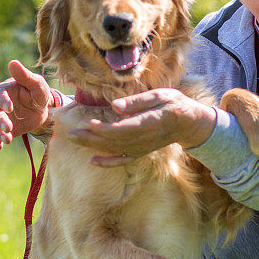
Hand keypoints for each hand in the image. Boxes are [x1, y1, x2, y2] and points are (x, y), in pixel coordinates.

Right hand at [0, 60, 54, 149]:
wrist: (44, 109)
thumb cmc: (40, 92)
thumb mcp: (37, 84)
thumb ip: (25, 76)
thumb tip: (13, 62)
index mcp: (6, 89)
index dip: (2, 101)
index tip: (9, 108)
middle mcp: (0, 103)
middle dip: (0, 120)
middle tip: (9, 128)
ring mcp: (1, 117)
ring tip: (8, 139)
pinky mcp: (4, 129)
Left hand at [68, 88, 216, 166]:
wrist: (189, 123)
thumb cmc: (174, 104)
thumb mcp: (160, 95)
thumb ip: (138, 102)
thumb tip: (115, 106)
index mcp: (148, 123)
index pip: (122, 129)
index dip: (103, 129)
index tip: (87, 123)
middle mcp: (144, 139)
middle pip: (113, 141)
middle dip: (91, 139)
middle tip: (70, 134)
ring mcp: (142, 148)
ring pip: (114, 150)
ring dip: (93, 147)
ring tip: (74, 140)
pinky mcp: (141, 152)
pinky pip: (123, 160)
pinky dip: (107, 162)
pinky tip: (92, 161)